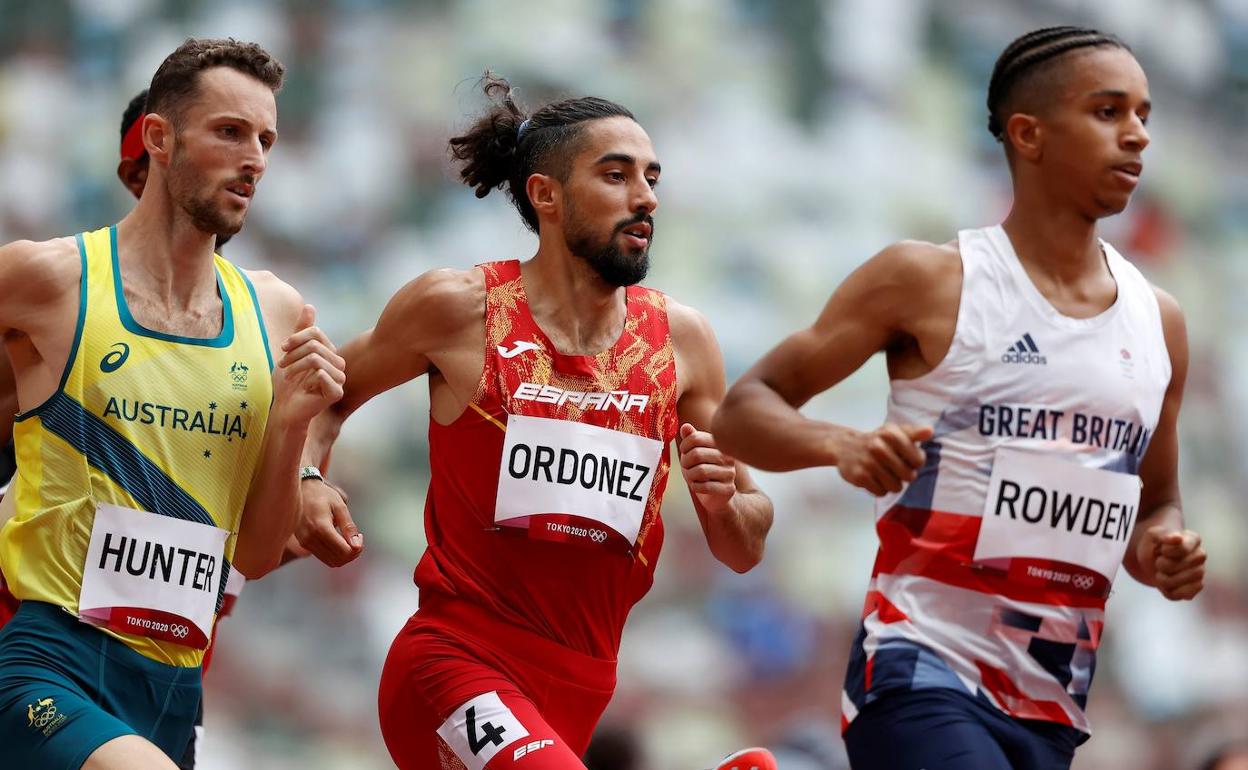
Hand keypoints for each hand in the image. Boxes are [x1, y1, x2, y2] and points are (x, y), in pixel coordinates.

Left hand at [272, 305, 345, 426]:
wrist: (284, 408)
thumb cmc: (287, 382)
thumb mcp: (291, 352)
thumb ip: (301, 331)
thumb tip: (310, 306)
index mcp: (330, 353)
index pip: (316, 332)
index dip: (296, 338)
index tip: (282, 348)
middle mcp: (339, 364)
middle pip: (315, 345)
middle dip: (293, 354)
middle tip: (282, 366)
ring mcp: (340, 378)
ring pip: (315, 358)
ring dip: (295, 367)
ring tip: (288, 376)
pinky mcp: (336, 392)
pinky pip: (320, 374)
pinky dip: (304, 379)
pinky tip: (303, 389)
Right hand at [295, 477, 363, 566]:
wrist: (301, 489)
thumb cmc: (322, 495)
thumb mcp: (340, 506)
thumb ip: (349, 527)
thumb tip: (357, 546)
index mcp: (320, 528)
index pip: (343, 551)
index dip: (357, 549)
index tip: (360, 536)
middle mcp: (310, 538)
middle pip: (338, 560)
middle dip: (352, 554)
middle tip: (357, 539)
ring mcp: (305, 542)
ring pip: (331, 562)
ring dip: (344, 556)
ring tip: (349, 539)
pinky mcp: (303, 543)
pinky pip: (323, 557)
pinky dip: (335, 553)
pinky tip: (339, 540)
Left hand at [678, 423, 735, 513]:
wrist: (717, 496)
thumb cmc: (704, 471)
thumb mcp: (695, 453)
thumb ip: (691, 439)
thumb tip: (685, 426)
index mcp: (720, 444)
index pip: (696, 437)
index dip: (684, 446)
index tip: (684, 452)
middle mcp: (728, 457)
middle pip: (697, 454)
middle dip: (685, 462)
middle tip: (686, 467)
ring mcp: (730, 473)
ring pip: (700, 471)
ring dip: (690, 476)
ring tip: (691, 477)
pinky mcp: (728, 489)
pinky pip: (706, 486)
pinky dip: (696, 487)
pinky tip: (697, 486)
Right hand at [833, 423, 931, 495]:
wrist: (845, 446)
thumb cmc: (876, 441)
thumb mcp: (894, 432)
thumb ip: (913, 433)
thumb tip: (930, 431)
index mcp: (891, 434)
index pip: (918, 460)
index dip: (916, 463)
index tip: (908, 459)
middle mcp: (878, 447)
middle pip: (909, 476)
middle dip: (905, 475)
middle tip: (896, 469)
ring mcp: (868, 462)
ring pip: (895, 487)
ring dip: (893, 484)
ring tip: (885, 474)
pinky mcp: (859, 476)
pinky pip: (881, 492)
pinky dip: (880, 489)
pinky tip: (874, 478)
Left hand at [1135, 526, 1205, 600]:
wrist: (1152, 559)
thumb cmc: (1154, 545)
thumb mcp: (1152, 536)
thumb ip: (1163, 535)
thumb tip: (1177, 538)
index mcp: (1192, 539)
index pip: (1183, 548)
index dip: (1166, 551)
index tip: (1161, 549)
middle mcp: (1200, 555)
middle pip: (1181, 566)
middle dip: (1162, 566)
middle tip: (1159, 562)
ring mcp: (1200, 572)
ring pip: (1184, 582)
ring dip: (1164, 580)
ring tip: (1161, 573)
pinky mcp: (1196, 587)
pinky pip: (1184, 595)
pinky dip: (1169, 591)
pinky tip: (1165, 584)